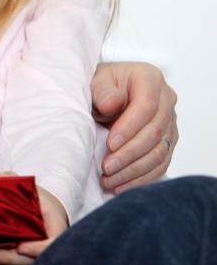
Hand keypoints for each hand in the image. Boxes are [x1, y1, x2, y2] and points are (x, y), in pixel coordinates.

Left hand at [0, 179, 66, 264]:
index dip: (37, 249)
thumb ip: (13, 181)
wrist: (41, 213)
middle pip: (30, 261)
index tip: (21, 247)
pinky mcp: (19, 264)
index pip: (51, 244)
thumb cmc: (36, 200)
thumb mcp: (29, 188)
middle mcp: (44, 247)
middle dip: (8, 260)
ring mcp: (32, 258)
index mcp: (54, 228)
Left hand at [91, 62, 177, 191]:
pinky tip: (121, 186)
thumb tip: (112, 105)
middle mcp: (166, 100)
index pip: (146, 107)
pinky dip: (141, 177)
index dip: (129, 128)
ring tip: (109, 180)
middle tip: (107, 167)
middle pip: (155, 132)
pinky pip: (160, 163)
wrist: (106, 93)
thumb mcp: (95, 81)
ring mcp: (170, 122)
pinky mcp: (167, 141)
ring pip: (159, 151)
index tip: (110, 144)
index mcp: (150, 78)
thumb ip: (103, 92)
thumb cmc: (100, 86)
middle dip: (130, 153)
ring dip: (134, 170)